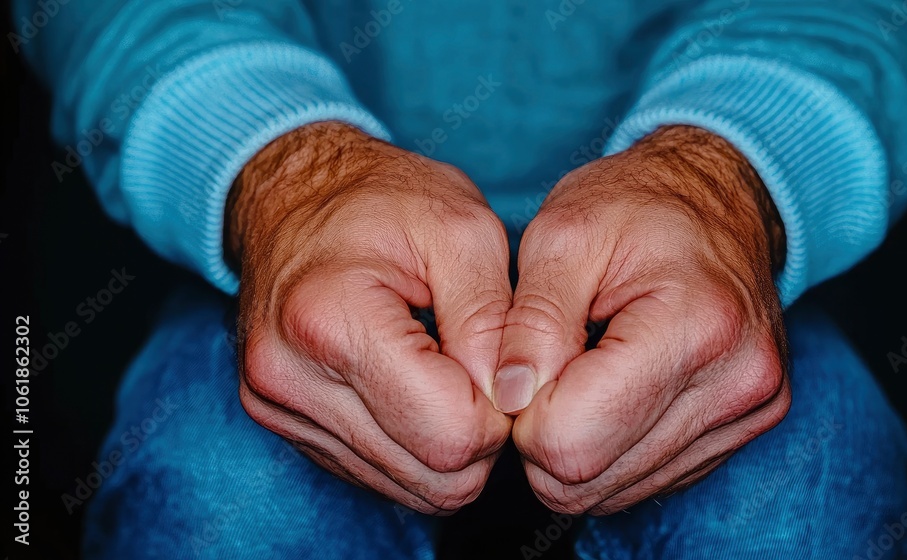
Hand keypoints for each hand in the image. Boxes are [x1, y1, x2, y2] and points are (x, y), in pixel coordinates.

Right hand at [229, 122, 511, 513]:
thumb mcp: (462, 229)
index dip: (501, 412)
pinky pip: (374, 474)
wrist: (288, 197)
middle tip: (485, 374)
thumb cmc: (380, 199)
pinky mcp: (279, 421)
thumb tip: (510, 399)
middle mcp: (289, 376)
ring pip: (406, 488)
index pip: (450, 434)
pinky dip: (411, 445)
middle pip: (431, 478)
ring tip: (448, 375)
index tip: (504, 365)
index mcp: (331, 320)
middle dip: (480, 439)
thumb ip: (494, 319)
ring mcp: (276, 405)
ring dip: (446, 446)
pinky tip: (412, 387)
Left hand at [494, 125, 790, 513]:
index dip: (522, 417)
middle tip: (546, 371)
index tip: (524, 366)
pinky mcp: (746, 429)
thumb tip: (508, 400)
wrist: (720, 199)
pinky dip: (613, 447)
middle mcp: (737, 383)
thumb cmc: (637, 205)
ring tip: (585, 372)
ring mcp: (750, 412)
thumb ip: (530, 322)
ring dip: (579, 446)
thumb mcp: (561, 235)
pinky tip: (617, 390)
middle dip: (544, 439)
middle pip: (592, 481)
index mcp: (694, 327)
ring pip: (617, 492)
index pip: (572, 442)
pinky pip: (649, 480)